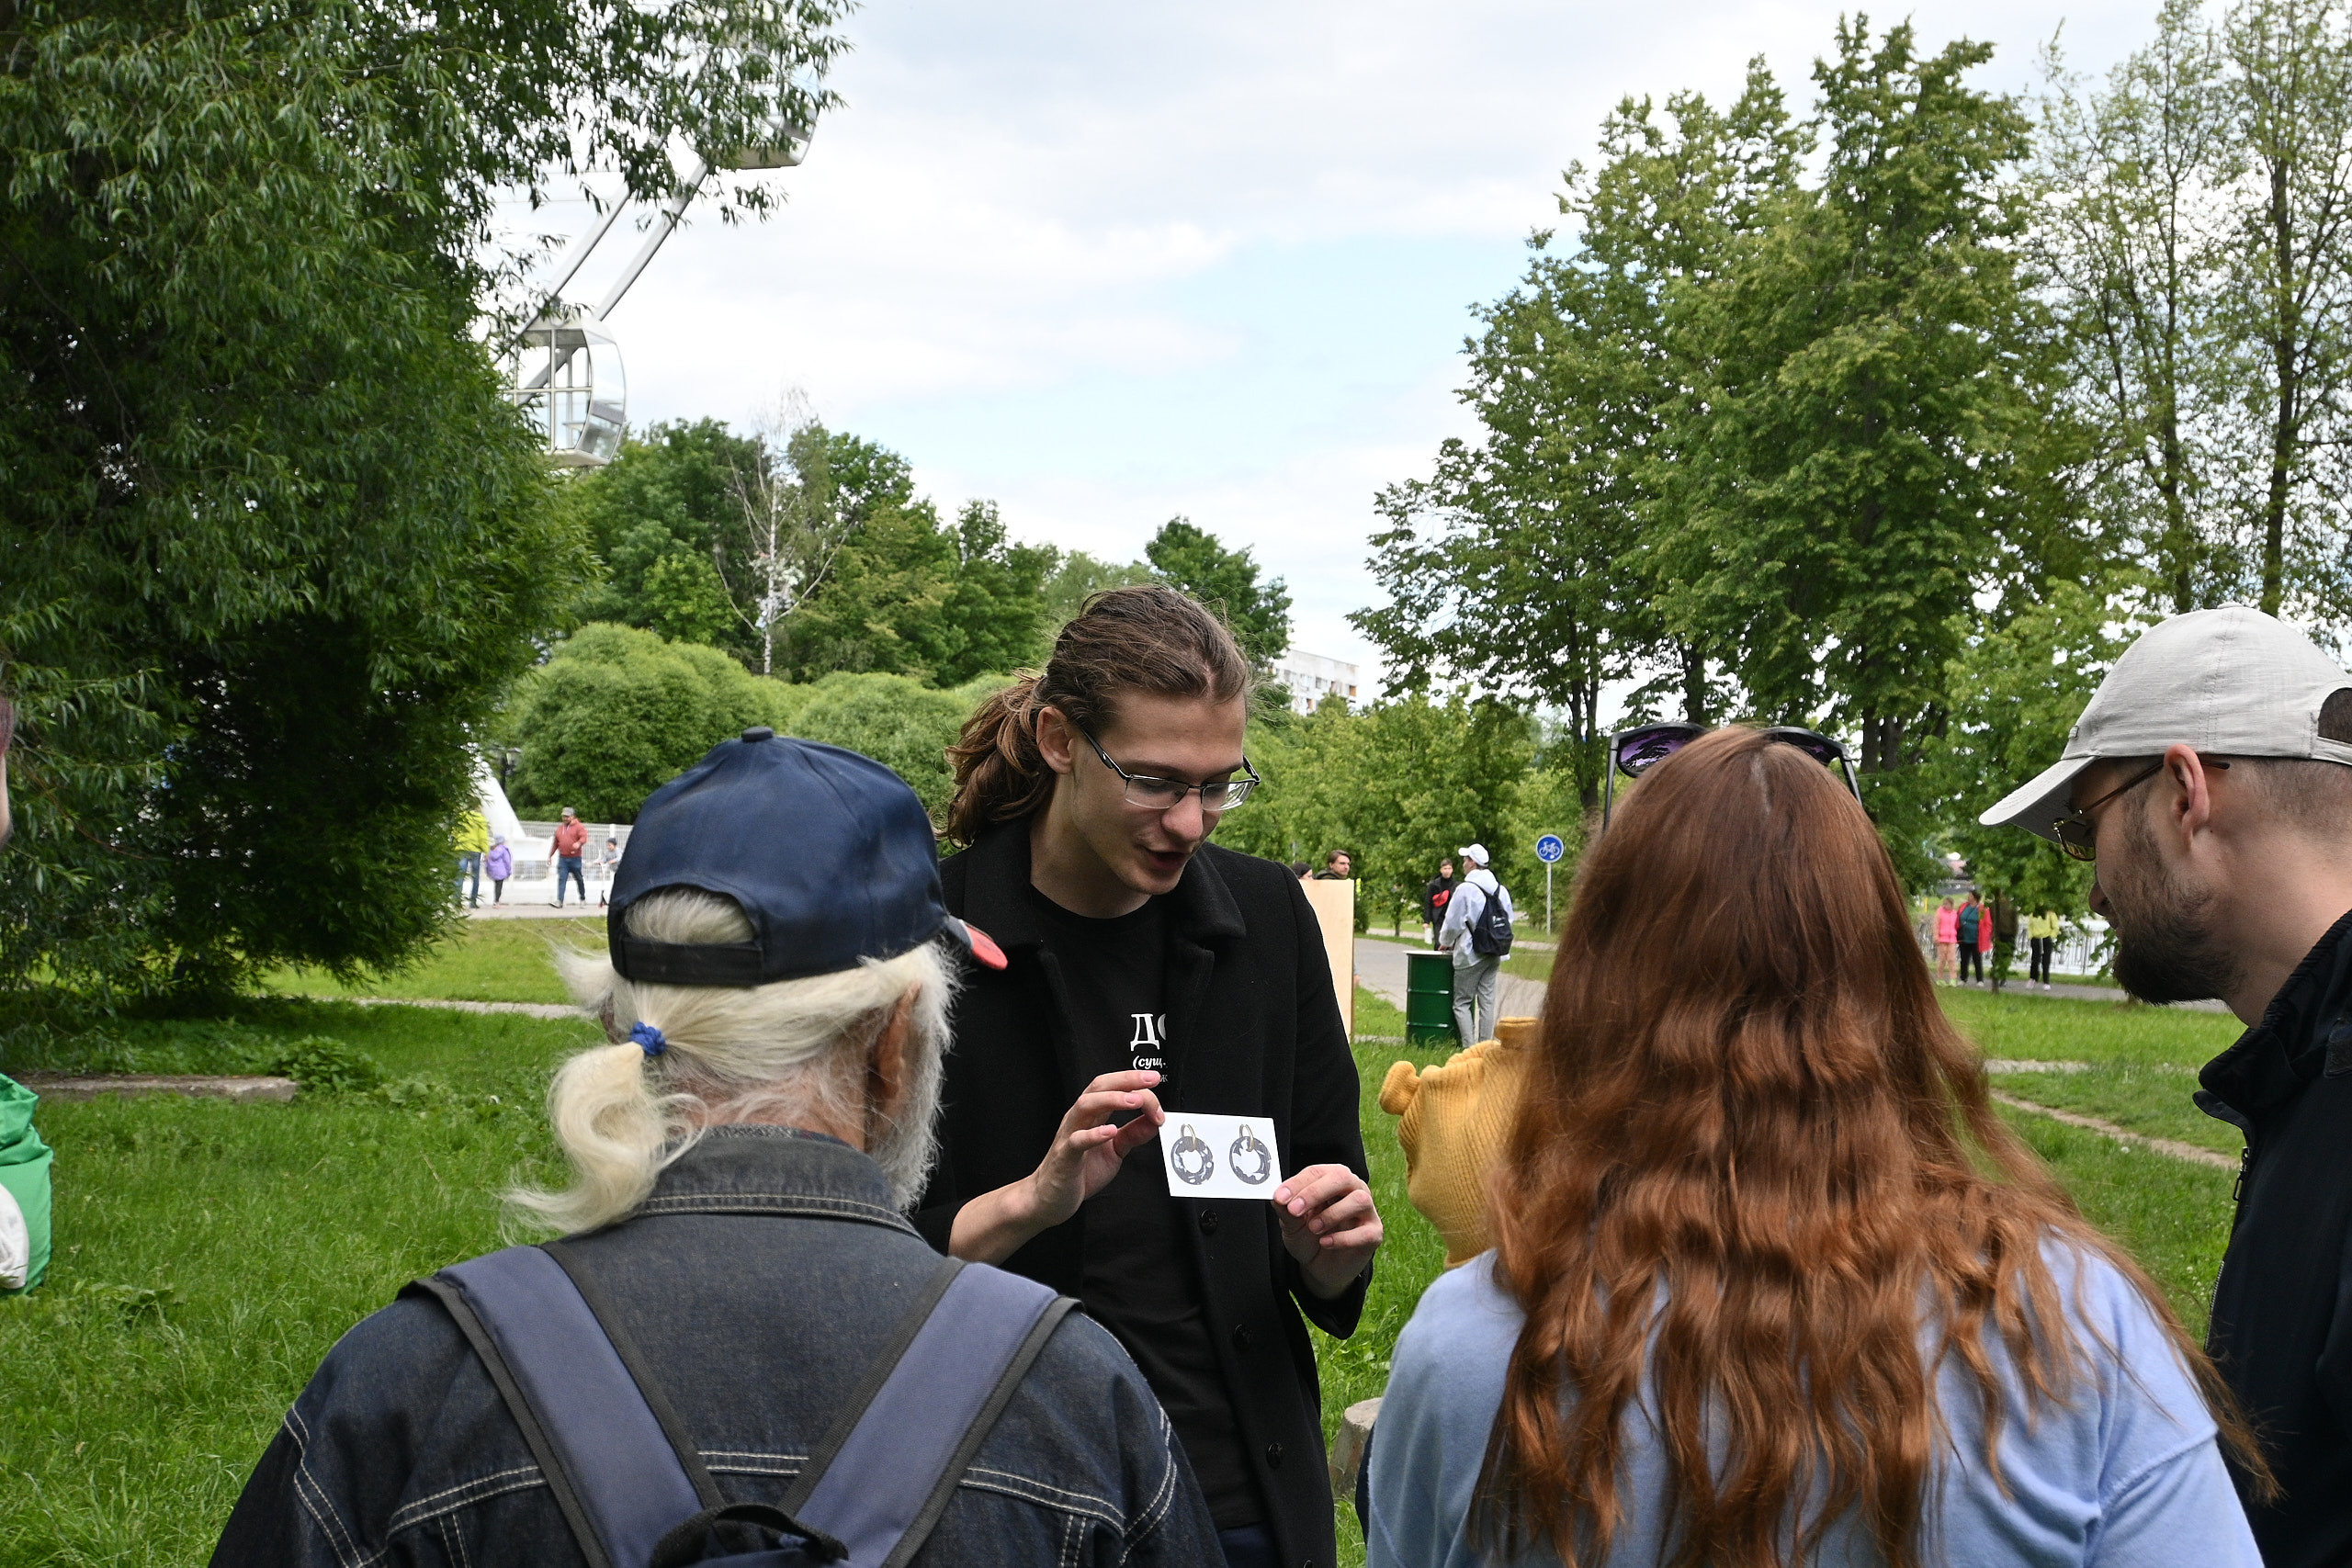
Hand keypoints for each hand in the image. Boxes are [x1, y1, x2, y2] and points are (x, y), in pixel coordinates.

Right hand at [1024, 1070, 1165, 1230]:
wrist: (1051, 1198)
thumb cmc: (1080, 1171)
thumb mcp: (1114, 1150)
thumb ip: (1133, 1134)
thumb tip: (1155, 1120)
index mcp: (1091, 1115)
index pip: (1111, 1087)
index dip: (1136, 1084)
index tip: (1156, 1087)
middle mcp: (1078, 1119)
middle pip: (1099, 1087)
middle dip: (1126, 1080)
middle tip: (1150, 1080)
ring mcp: (1069, 1135)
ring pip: (1086, 1106)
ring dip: (1112, 1100)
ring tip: (1135, 1101)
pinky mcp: (1065, 1157)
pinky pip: (1076, 1141)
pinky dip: (1094, 1134)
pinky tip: (1110, 1131)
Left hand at [1273, 1163, 1381, 1298]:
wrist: (1320, 1267)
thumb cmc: (1308, 1237)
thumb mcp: (1292, 1225)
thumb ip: (1286, 1211)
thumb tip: (1277, 1198)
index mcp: (1331, 1179)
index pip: (1316, 1172)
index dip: (1297, 1183)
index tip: (1280, 1197)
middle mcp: (1352, 1189)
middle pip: (1342, 1177)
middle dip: (1315, 1192)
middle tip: (1295, 1209)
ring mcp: (1367, 1210)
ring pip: (1359, 1200)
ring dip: (1332, 1214)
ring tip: (1314, 1228)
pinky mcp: (1374, 1233)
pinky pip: (1366, 1232)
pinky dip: (1343, 1239)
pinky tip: (1325, 1243)